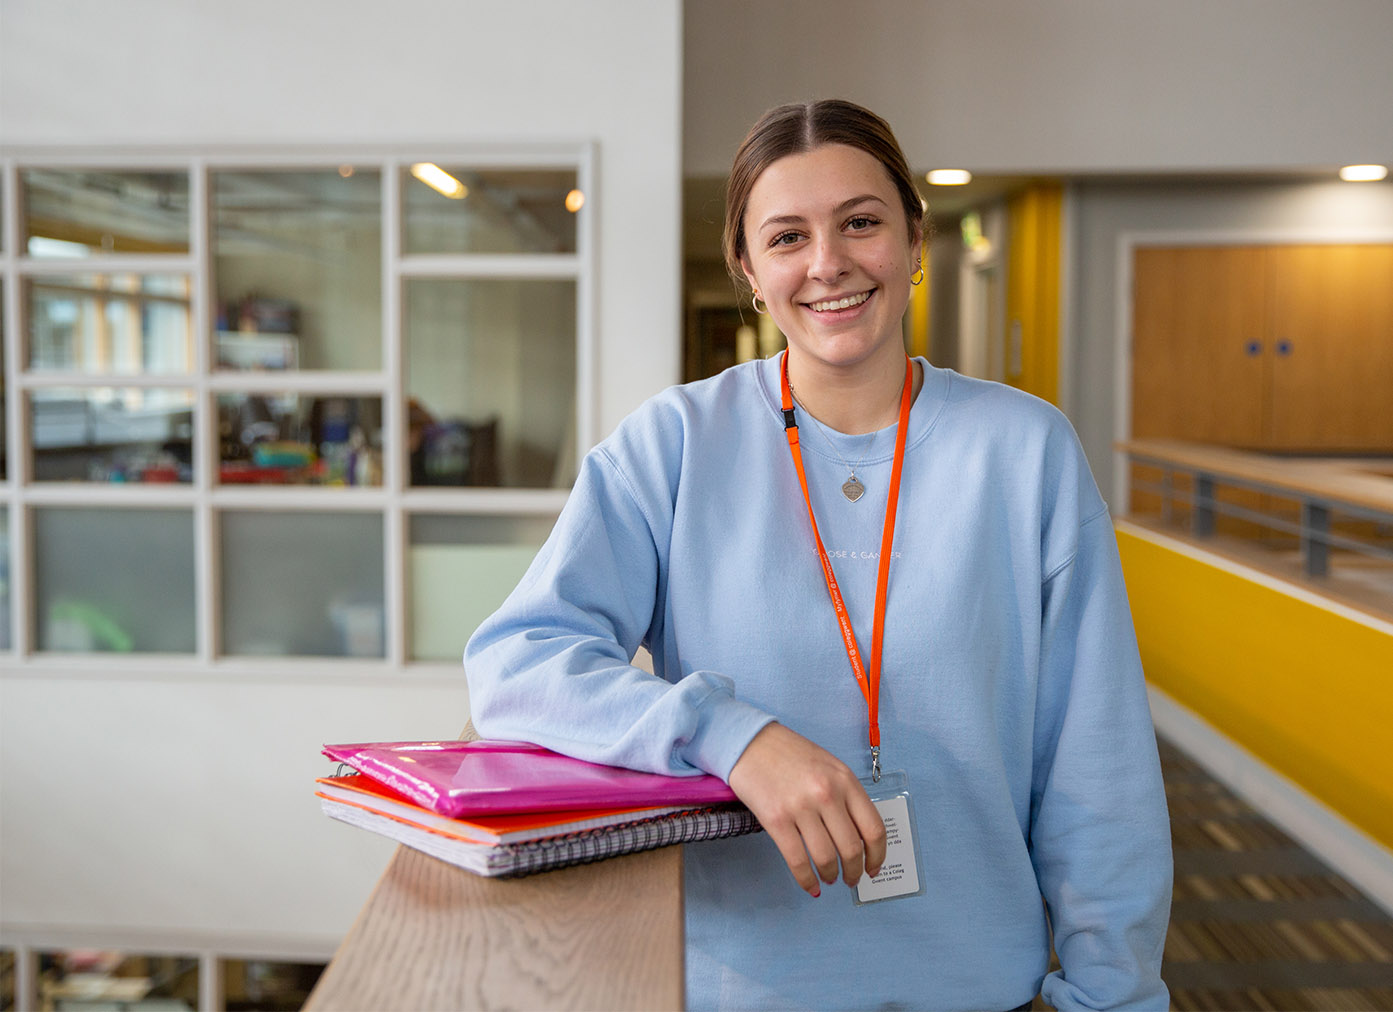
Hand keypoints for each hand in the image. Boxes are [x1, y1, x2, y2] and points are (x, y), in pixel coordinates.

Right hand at [727, 723, 885, 896]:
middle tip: (851, 879)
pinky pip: (797, 860)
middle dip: (854, 872)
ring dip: (831, 876)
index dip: (877, 856)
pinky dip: (806, 880)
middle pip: (852, 848)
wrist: (750, 741)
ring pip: (826, 858)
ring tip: (829, 878)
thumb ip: (846, 796)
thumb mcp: (829, 767)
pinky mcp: (776, 819)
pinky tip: (810, 885)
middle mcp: (827, 793)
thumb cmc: (789, 754)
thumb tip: (859, 837)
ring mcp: (801, 807)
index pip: (874, 828)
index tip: (873, 868)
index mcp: (845, 780)